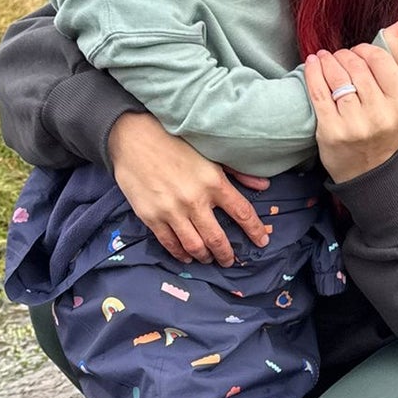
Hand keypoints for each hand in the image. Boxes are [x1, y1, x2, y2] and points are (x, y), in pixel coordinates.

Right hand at [107, 112, 270, 264]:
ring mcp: (171, 211)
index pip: (242, 213)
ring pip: (194, 246)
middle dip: (227, 254)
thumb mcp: (211, 152)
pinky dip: (180, 253)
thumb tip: (264, 185)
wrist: (134, 137)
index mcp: (213, 182)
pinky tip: (186, 256)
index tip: (261, 241)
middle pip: (218, 239)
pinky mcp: (151, 217)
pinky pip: (169, 243)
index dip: (254, 230)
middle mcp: (194, 200)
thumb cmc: (174, 142)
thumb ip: (238, 172)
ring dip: (205, 257)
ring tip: (209, 259)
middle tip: (230, 260)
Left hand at [303, 43, 397, 185]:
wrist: (368, 174)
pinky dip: (313, 73)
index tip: (359, 50)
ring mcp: (355, 123)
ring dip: (328, 61)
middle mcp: (381, 115)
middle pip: (358, 68)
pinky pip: (319, 93)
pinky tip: (312, 63)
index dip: (367, 50)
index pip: (383, 62)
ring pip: (338, 77)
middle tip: (340, 54)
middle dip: (346, 55)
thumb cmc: (387, 138)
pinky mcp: (331, 130)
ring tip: (325, 57)